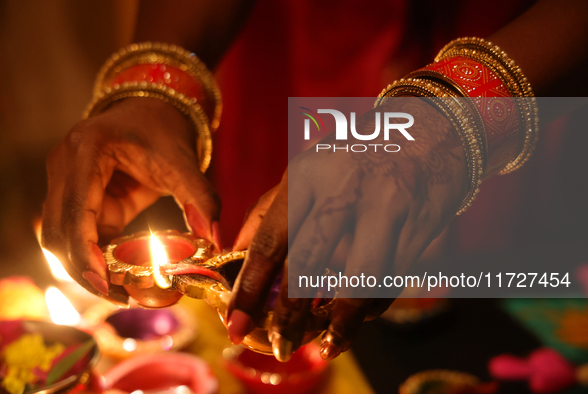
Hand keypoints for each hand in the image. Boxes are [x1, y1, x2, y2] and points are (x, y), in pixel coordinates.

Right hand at [41, 97, 220, 304]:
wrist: (152, 109)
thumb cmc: (164, 130)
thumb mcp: (183, 162)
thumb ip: (200, 199)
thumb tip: (216, 240)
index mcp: (86, 150)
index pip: (75, 211)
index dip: (85, 252)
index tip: (104, 284)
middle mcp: (64, 165)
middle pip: (57, 231)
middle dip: (84, 269)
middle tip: (118, 297)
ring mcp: (64, 181)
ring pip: (60, 237)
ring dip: (86, 267)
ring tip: (121, 292)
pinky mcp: (75, 196)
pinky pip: (77, 233)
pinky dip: (94, 256)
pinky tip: (120, 273)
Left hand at [229, 99, 468, 360]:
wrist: (429, 131)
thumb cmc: (356, 157)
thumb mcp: (307, 170)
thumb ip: (269, 210)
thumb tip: (235, 254)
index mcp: (308, 174)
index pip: (270, 241)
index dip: (250, 289)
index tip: (236, 325)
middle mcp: (346, 188)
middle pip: (309, 265)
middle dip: (291, 316)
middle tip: (282, 345)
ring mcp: (388, 206)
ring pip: (358, 282)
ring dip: (341, 323)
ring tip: (327, 345)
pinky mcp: (421, 225)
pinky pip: (392, 279)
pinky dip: (373, 307)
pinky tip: (359, 318)